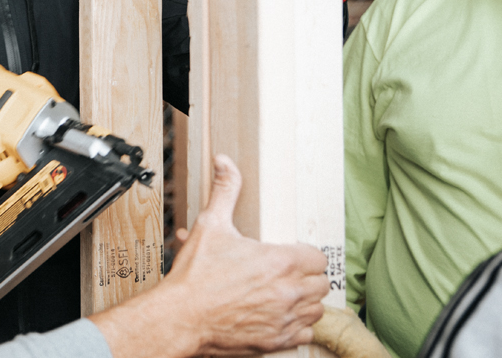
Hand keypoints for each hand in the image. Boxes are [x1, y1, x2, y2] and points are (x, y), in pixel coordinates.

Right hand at [89, 155, 328, 357]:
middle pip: (321, 283)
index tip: (292, 257)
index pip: (318, 257)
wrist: (180, 317)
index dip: (306, 255)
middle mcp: (289, 290)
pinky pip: (306, 333)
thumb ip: (225, 191)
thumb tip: (225, 163)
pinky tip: (280, 316)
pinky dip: (298, 327)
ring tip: (285, 295)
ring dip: (305, 301)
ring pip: (317, 309)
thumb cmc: (194, 277)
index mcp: (280, 261)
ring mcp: (285, 317)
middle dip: (307, 278)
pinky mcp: (278, 339)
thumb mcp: (210, 226)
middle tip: (287, 275)